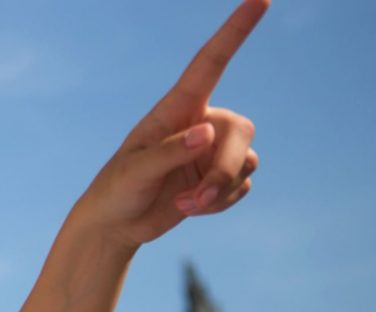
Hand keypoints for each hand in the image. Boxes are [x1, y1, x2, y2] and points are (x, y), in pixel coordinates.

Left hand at [70, 0, 267, 252]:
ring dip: (220, 190)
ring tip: (186, 205)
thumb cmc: (116, 190)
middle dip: (223, 169)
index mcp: (176, 108)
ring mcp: (213, 151)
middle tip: (196, 199)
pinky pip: (243, 186)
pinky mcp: (220, 178)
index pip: (210, 63)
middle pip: (240, 132)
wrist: (116, 225)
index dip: (235, 31)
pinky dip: (222, 203)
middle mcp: (202, 123)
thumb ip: (169, 151)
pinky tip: (192, 208)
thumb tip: (208, 132)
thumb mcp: (134, 171)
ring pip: (247, 161)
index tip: (260, 0)